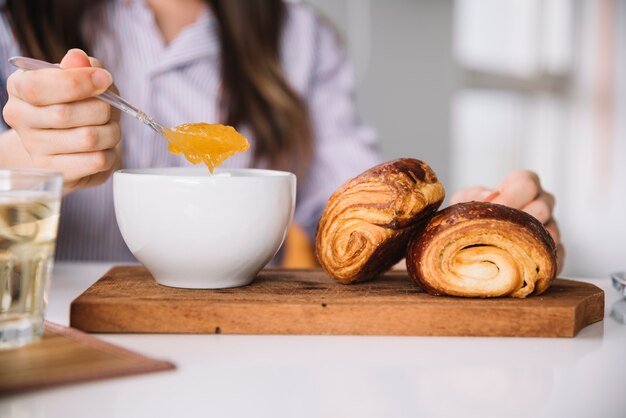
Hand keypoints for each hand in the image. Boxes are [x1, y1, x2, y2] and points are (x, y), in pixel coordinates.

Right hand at [3, 48, 121, 193]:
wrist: (71, 145)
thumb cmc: (78, 104)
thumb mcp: (80, 78)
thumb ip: (80, 65)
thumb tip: (78, 59)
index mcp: (20, 88)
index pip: (39, 86)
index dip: (78, 82)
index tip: (104, 79)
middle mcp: (21, 118)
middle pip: (66, 114)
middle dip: (102, 109)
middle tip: (110, 110)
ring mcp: (35, 149)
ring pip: (87, 139)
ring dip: (111, 132)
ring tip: (109, 129)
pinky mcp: (57, 172)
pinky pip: (96, 161)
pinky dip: (110, 152)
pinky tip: (104, 147)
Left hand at [450, 170, 564, 272]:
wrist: (471, 241)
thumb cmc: (473, 215)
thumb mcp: (465, 200)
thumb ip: (472, 195)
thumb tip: (487, 197)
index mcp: (522, 186)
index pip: (527, 183)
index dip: (510, 196)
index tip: (492, 208)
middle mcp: (541, 204)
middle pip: (542, 207)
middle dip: (518, 221)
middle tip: (498, 233)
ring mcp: (550, 228)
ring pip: (551, 233)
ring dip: (529, 244)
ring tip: (506, 252)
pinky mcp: (553, 253)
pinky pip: (555, 258)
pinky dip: (541, 265)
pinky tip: (522, 270)